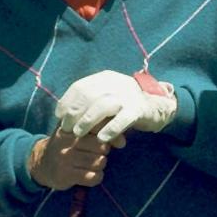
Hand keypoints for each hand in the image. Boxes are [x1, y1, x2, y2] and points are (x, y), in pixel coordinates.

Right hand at [28, 125, 123, 189]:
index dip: (112, 134)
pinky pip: (94, 177)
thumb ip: (101, 129)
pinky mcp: (65, 175)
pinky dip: (96, 177)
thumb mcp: (79, 130)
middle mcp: (67, 140)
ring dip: (101, 164)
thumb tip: (123, 141)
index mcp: (72, 125)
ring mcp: (65, 158)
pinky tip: (90, 174)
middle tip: (98, 153)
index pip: (100, 126)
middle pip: (103, 146)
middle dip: (105, 151)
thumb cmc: (68, 143)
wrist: (41, 163)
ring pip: (100, 162)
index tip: (118, 142)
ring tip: (92, 162)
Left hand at [56, 70, 176, 142]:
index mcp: (106, 78)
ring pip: (103, 105)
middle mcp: (116, 83)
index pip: (80, 87)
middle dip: (74, 113)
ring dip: (87, 121)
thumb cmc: (125, 104)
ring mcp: (128, 95)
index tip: (60, 116)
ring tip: (79, 134)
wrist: (157, 105)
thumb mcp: (107, 96)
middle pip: (89, 96)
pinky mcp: (139, 109)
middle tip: (67, 129)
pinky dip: (110, 129)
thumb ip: (89, 101)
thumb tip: (63, 113)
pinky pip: (122, 119)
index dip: (67, 101)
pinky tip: (102, 138)